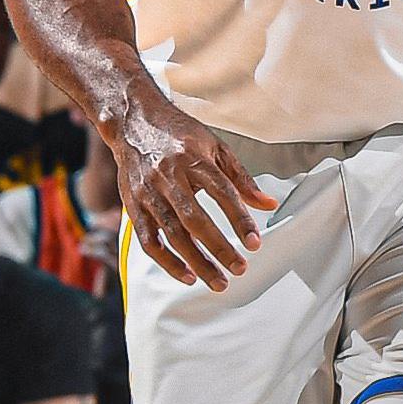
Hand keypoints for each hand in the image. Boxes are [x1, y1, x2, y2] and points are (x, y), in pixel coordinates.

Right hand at [111, 90, 278, 291]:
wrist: (134, 122)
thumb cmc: (181, 136)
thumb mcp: (215, 147)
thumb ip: (241, 178)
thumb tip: (269, 204)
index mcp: (193, 158)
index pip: (221, 192)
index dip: (239, 219)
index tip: (254, 243)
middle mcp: (168, 176)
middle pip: (195, 219)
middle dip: (218, 248)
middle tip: (240, 269)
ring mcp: (148, 192)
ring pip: (172, 234)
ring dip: (196, 261)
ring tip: (218, 281)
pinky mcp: (133, 206)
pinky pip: (149, 241)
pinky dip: (167, 262)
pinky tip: (188, 276)